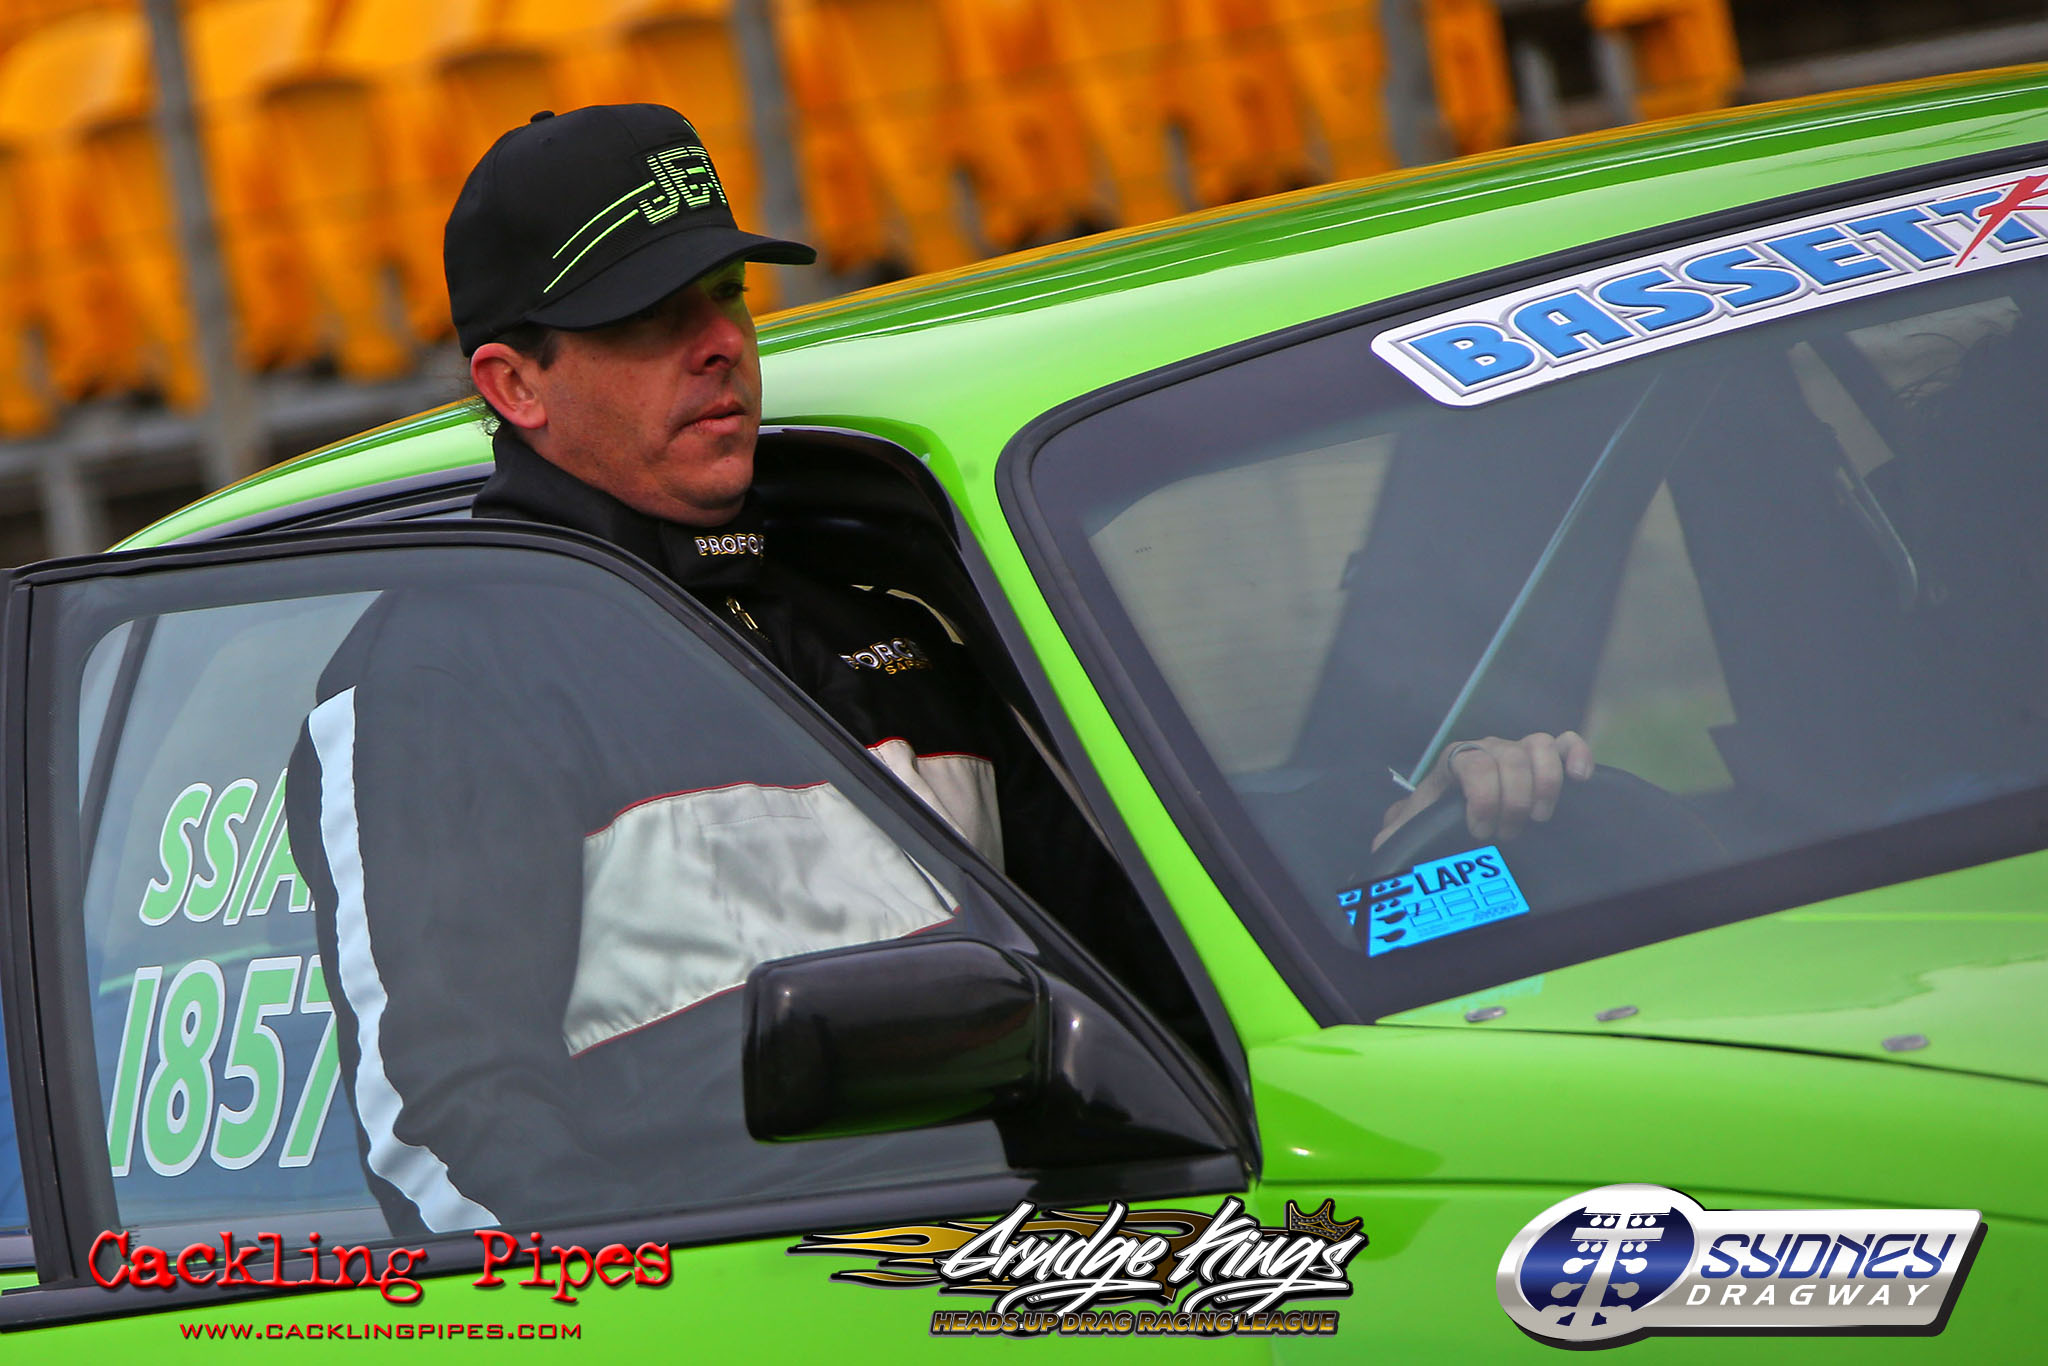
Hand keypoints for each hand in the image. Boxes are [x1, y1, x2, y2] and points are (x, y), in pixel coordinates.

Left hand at [1374, 732, 1593, 851]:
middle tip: (1507, 835)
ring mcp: (1519, 751)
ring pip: (1539, 746)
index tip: (1480, 832)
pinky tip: (1579, 779)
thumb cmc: (1437, 823)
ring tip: (1539, 817)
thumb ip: (1395, 835)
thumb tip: (1382, 844)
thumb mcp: (1413, 829)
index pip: (1473, 763)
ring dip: (1545, 784)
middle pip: (1509, 758)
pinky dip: (1576, 755)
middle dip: (1513, 801)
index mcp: (1455, 760)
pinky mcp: (1548, 761)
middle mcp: (1489, 748)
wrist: (1458, 821)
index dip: (1483, 797)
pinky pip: (1566, 743)